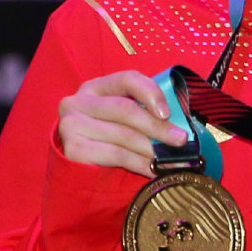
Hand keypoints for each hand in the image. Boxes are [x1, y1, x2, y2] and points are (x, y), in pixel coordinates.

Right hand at [56, 70, 184, 177]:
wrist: (81, 170)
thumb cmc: (112, 139)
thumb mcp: (127, 119)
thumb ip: (147, 113)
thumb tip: (180, 124)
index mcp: (96, 87)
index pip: (127, 79)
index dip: (151, 93)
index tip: (168, 113)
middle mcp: (78, 102)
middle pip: (125, 109)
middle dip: (157, 127)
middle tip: (180, 140)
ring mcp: (70, 125)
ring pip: (122, 135)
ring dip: (152, 149)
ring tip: (171, 159)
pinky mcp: (72, 149)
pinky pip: (115, 154)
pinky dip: (139, 163)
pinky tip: (154, 170)